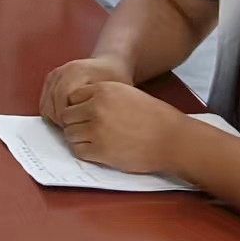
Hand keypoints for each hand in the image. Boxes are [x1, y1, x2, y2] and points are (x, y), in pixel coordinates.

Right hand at [39, 55, 134, 124]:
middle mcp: (62, 71)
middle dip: (61, 121)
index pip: (63, 99)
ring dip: (55, 118)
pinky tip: (66, 118)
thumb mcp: (113, 91)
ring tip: (71, 125)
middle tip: (75, 131)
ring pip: (45, 104)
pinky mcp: (51, 80)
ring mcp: (55, 75)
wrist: (109, 63)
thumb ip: (100, 105)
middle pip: (51, 103)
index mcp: (77, 71)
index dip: (69, 118)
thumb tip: (90, 127)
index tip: (79, 129)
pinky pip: (44, 101)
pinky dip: (52, 113)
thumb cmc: (114, 77)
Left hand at [58, 81, 187, 174]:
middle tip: (86, 130)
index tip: (85, 115)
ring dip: (77, 138)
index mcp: (102, 90)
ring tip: (92, 141)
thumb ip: (102, 95)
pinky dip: (83, 151)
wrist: (172, 139)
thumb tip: (80, 104)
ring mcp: (96, 129)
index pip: (72, 97)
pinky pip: (78, 150)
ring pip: (69, 134)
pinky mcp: (101, 150)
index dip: (77, 107)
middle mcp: (95, 107)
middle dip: (74, 123)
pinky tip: (96, 150)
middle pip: (67, 115)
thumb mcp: (125, 93)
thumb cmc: (153, 116)